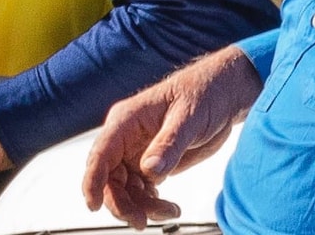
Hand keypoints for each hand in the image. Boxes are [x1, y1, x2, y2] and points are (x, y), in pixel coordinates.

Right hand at [78, 45, 263, 227]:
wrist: (222, 95)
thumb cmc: (203, 94)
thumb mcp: (188, 118)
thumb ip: (169, 144)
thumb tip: (150, 171)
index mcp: (127, 120)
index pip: (101, 153)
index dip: (92, 180)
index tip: (94, 205)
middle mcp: (127, 137)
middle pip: (110, 178)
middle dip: (121, 202)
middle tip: (141, 221)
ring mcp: (138, 151)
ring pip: (125, 188)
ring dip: (141, 206)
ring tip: (169, 211)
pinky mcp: (152, 162)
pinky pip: (141, 189)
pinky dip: (151, 203)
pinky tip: (169, 206)